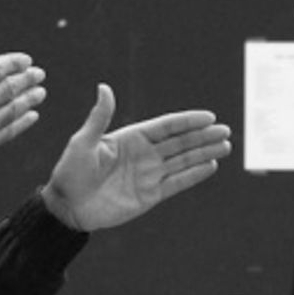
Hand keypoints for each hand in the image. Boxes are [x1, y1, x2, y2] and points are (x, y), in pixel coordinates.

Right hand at [0, 53, 46, 187]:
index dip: (12, 62)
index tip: (25, 60)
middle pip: (10, 87)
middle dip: (27, 78)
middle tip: (39, 74)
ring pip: (15, 108)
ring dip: (30, 98)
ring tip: (41, 91)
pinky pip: (12, 130)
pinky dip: (24, 122)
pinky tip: (33, 116)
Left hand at [40, 84, 231, 230]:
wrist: (67, 207)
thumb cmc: (70, 171)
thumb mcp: (83, 142)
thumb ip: (99, 117)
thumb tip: (104, 87)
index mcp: (131, 138)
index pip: (166, 126)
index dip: (188, 121)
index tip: (209, 117)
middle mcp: (144, 154)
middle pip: (180, 142)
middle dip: (203, 136)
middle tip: (226, 130)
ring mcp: (149, 175)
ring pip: (183, 161)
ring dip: (204, 153)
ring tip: (226, 145)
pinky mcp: (150, 195)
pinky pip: (177, 183)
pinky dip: (194, 175)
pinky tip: (211, 166)